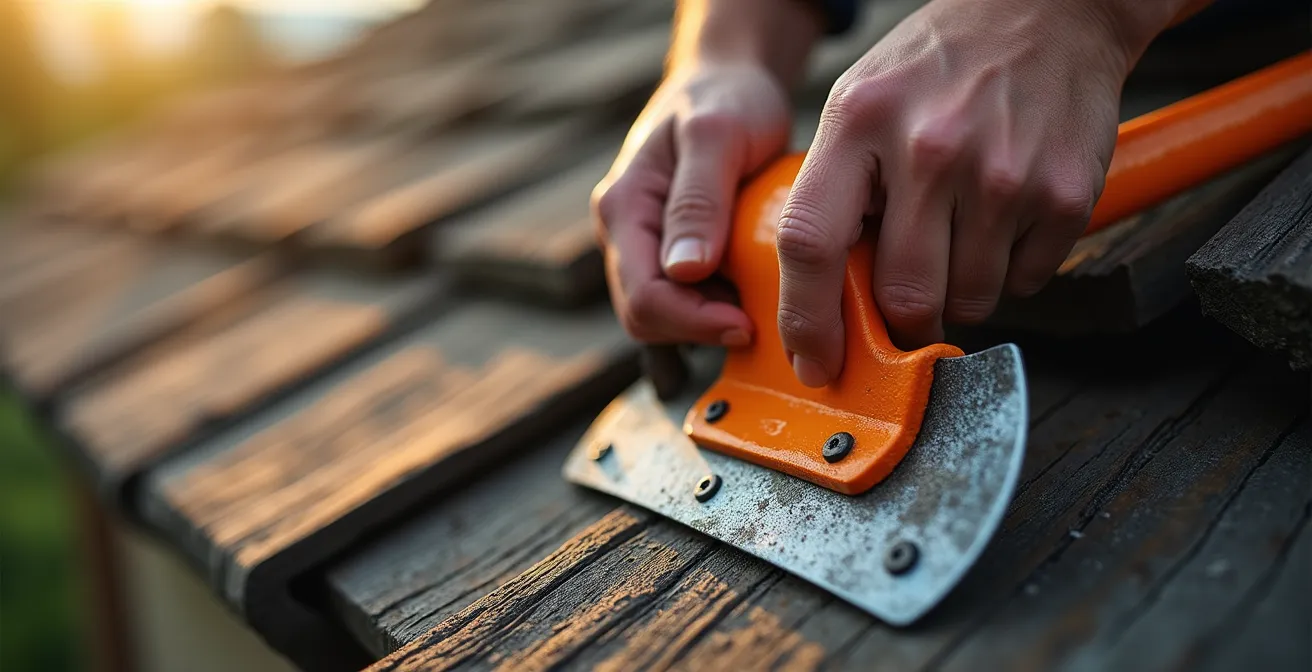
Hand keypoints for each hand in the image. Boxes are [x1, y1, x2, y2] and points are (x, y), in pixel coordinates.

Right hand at [593, 63, 790, 346]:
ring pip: (666, 316)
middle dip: (702, 327)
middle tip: (762, 316)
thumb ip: (698, 200)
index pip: (643, 298)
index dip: (693, 322)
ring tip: (762, 298)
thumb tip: (684, 270)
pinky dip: (718, 308)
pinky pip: (686, 301)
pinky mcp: (670, 252)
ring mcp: (644, 245)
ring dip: (712, 320)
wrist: (730, 81)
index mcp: (623, 209)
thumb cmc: (726, 98)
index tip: (748, 322)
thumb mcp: (718, 136)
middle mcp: (623, 234)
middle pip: (648, 317)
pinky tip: (752, 295)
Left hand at [776, 0, 1163, 386]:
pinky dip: (1011, 274)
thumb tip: (825, 298)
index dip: (807, 320)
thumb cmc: (940, 65)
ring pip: (970, 300)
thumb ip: (837, 191)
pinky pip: (1026, 282)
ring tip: (961, 237)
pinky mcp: (1064, 194)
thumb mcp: (860, 104)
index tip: (814, 362)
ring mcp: (1004, 174)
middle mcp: (931, 148)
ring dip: (959, 296)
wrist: (1051, 10)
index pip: (812, 244)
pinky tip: (1004, 220)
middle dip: (900, 322)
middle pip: (903, 293)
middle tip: (905, 307)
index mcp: (860, 122)